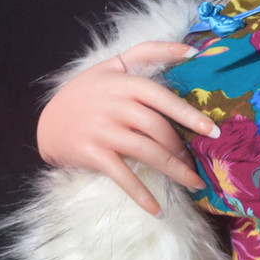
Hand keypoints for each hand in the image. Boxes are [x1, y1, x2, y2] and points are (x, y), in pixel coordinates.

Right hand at [36, 42, 218, 216]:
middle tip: (200, 163)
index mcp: (123, 82)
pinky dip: (142, 194)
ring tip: (193, 182)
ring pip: (147, 152)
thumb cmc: (86, 92)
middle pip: (158, 128)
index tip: (212, 130)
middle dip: (183, 149)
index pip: (162, 97)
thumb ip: (148, 53)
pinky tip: (158, 210)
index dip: (188, 113)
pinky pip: (123, 176)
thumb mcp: (111, 65)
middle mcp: (114, 105)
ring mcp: (103, 130)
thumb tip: (191, 50)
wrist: (46, 123)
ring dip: (174, 171)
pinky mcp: (93, 154)